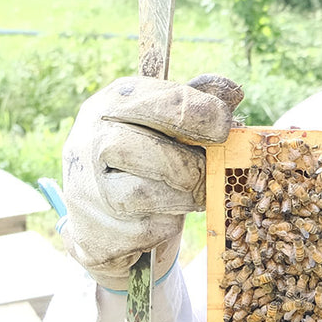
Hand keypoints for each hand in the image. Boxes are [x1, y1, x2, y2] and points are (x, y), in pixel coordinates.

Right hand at [61, 74, 241, 290]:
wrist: (98, 212)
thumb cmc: (141, 155)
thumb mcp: (162, 120)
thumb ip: (196, 103)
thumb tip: (233, 93)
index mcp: (114, 102)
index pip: (170, 104)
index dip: (208, 117)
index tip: (223, 129)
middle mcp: (92, 140)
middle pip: (157, 152)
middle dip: (194, 166)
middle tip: (206, 171)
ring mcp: (89, 187)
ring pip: (149, 193)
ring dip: (183, 197)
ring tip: (189, 192)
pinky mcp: (97, 228)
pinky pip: (150, 228)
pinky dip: (167, 223)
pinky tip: (162, 214)